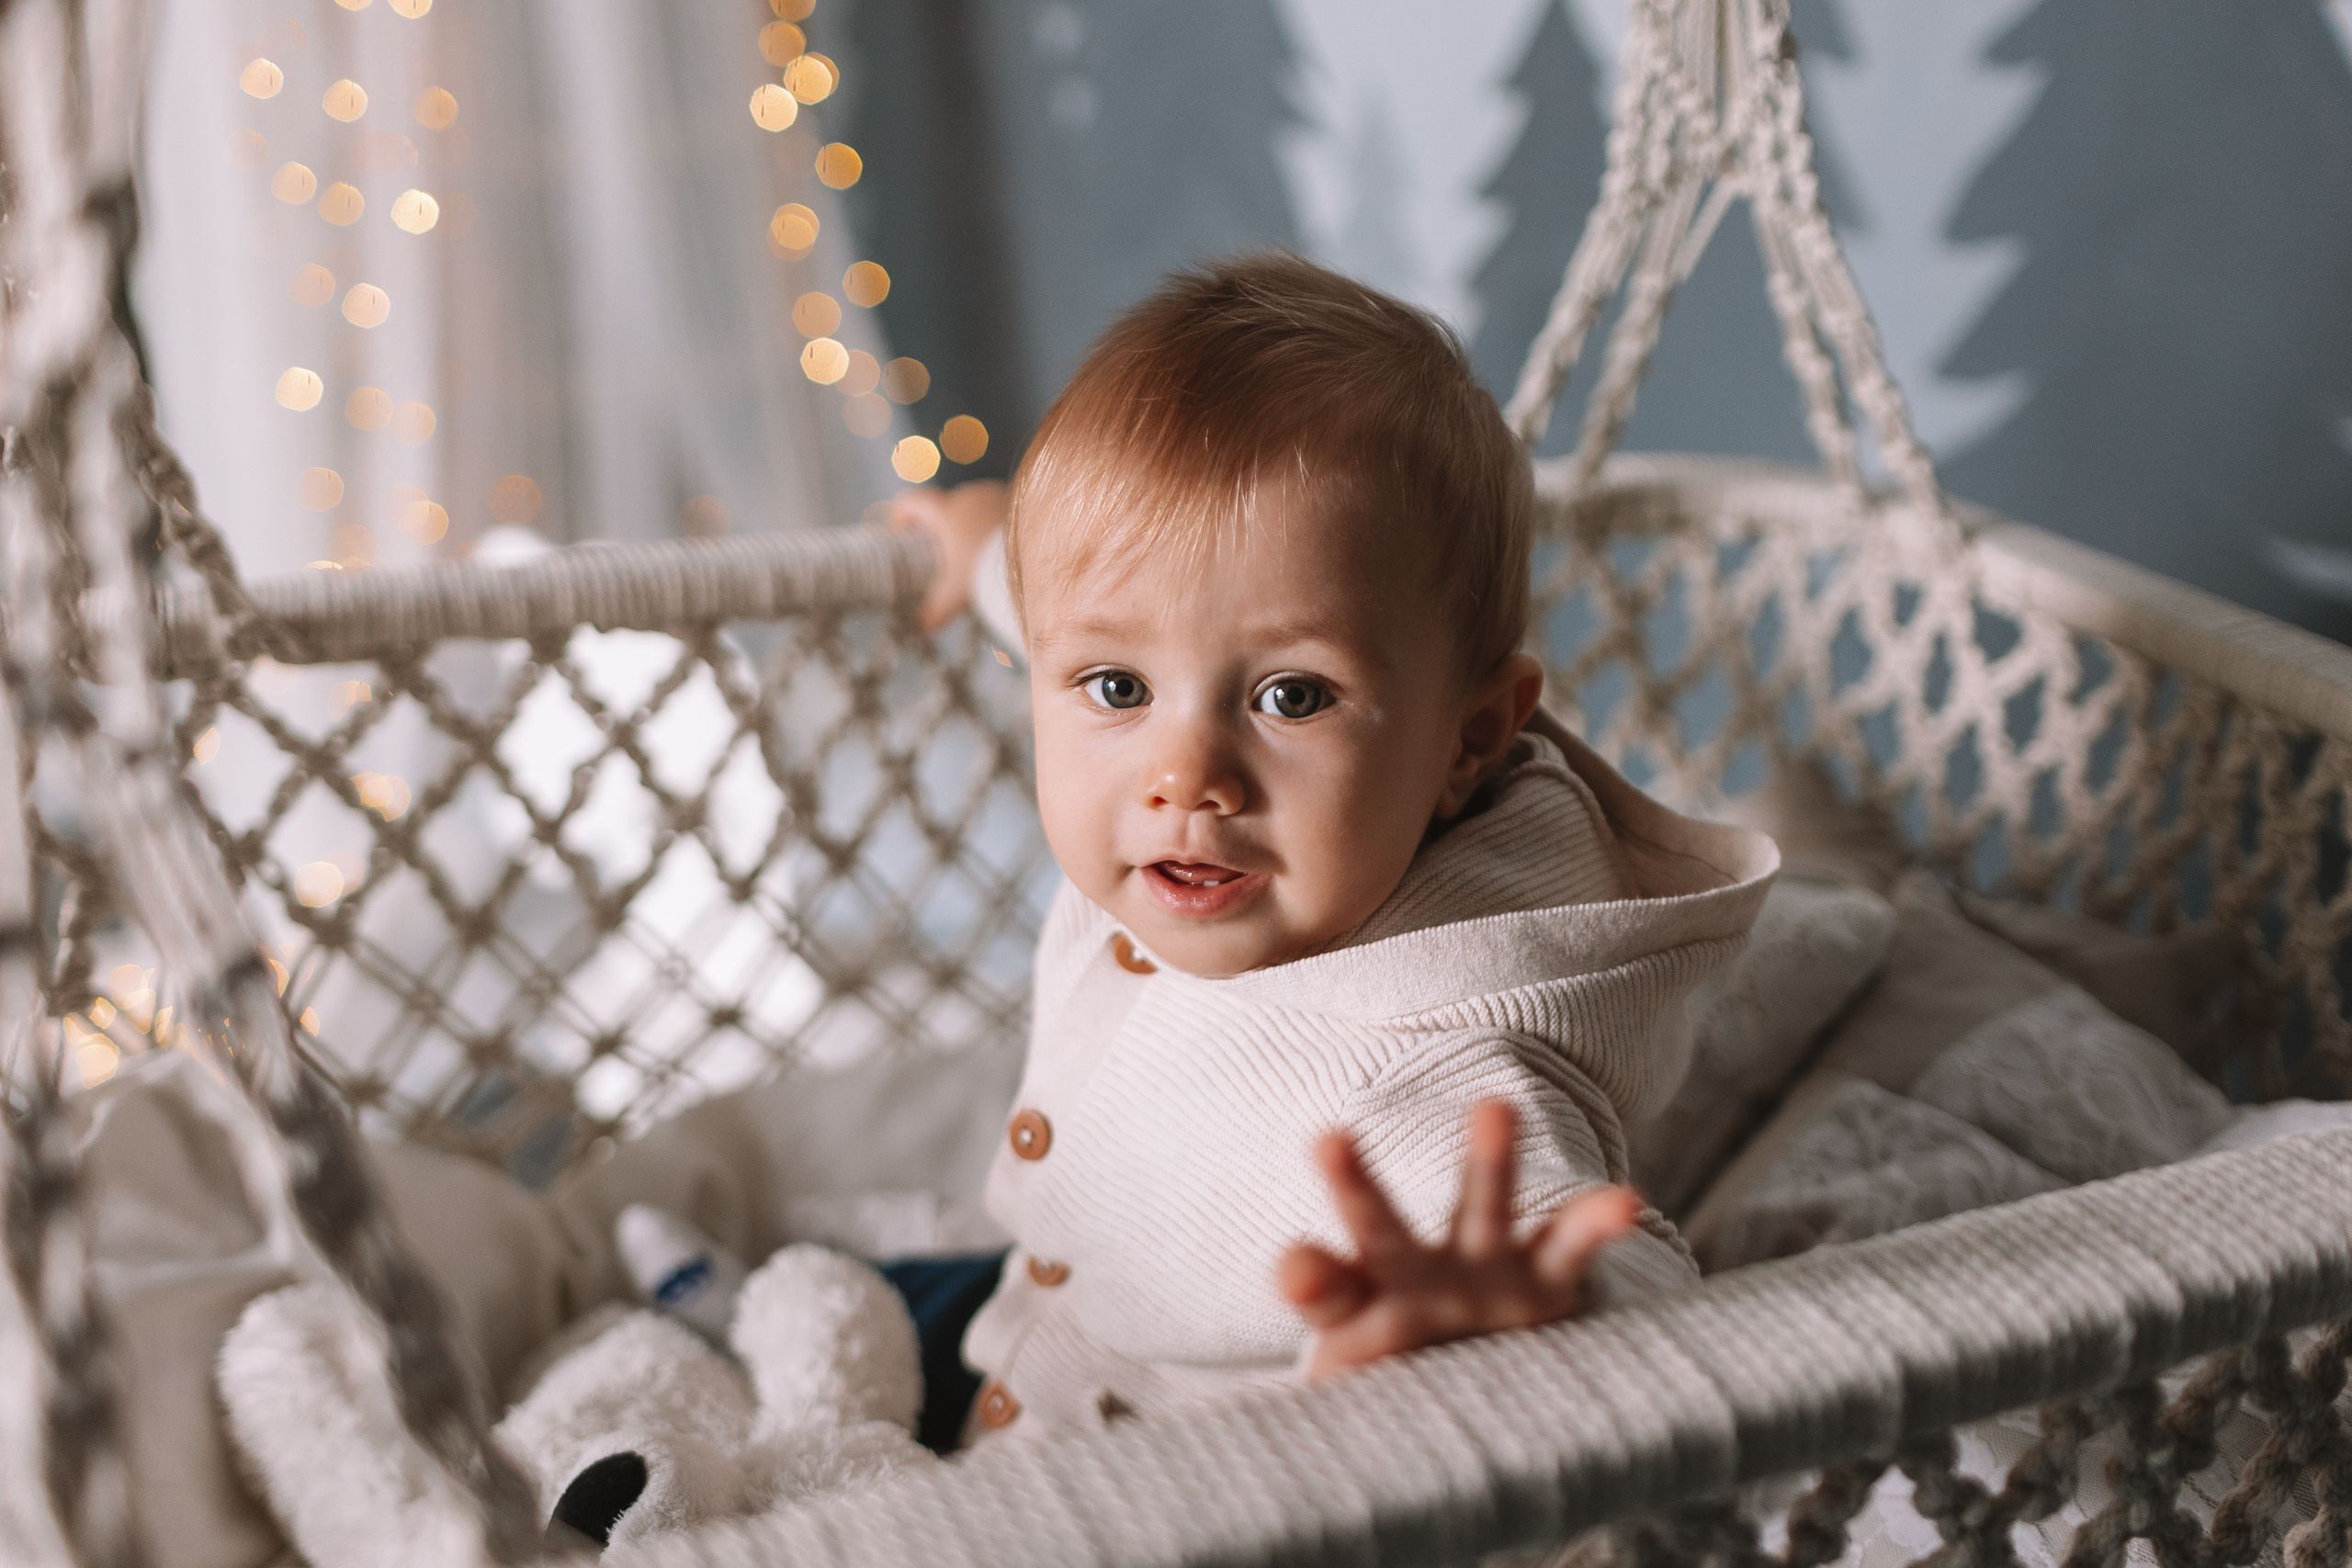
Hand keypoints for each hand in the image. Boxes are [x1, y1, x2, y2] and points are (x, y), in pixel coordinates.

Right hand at [888, 480, 1009, 632]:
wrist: (1040, 560)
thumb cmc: (988, 572)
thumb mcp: (957, 594)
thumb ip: (937, 609)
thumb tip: (924, 626)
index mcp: (948, 511)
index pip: (912, 501)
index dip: (901, 515)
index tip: (901, 535)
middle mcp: (971, 496)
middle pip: (945, 504)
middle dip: (940, 526)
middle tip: (941, 553)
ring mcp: (997, 495)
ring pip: (975, 506)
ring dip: (969, 524)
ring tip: (973, 552)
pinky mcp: (1020, 501)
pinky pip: (1000, 509)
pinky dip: (994, 525)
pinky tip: (999, 548)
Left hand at [1275, 1100, 1640, 1379]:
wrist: (1482, 1388)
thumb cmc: (1400, 1392)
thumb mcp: (1358, 1402)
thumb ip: (1329, 1406)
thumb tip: (1287, 1448)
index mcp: (1358, 1309)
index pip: (1325, 1289)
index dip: (1311, 1277)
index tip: (1296, 1267)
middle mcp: (1415, 1276)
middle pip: (1379, 1231)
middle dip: (1356, 1189)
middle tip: (1326, 1141)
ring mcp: (1482, 1269)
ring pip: (1481, 1208)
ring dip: (1488, 1162)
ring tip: (1495, 1110)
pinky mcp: (1545, 1281)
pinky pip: (1570, 1248)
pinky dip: (1595, 1225)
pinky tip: (1623, 1204)